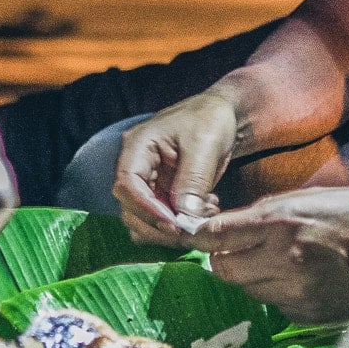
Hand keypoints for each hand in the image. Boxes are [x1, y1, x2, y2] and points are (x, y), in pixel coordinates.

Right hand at [112, 90, 240, 244]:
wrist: (221, 117)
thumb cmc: (210, 120)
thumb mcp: (204, 145)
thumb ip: (193, 181)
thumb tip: (184, 217)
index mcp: (138, 146)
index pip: (127, 184)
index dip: (145, 208)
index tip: (173, 223)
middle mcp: (137, 167)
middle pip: (130, 207)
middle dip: (158, 225)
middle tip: (191, 230)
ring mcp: (149, 183)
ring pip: (144, 218)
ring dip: (171, 228)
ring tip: (204, 216)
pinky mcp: (163, 194)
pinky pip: (162, 218)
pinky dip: (181, 224)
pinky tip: (205, 212)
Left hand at [191, 186, 348, 322]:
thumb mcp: (320, 197)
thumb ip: (273, 212)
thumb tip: (235, 225)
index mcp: (284, 222)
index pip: (215, 235)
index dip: (201, 234)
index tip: (197, 232)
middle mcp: (284, 260)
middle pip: (222, 268)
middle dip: (226, 257)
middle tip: (243, 246)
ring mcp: (297, 293)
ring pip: (246, 289)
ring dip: (252, 276)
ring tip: (283, 260)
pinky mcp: (310, 315)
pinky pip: (275, 304)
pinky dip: (279, 292)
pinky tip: (307, 278)